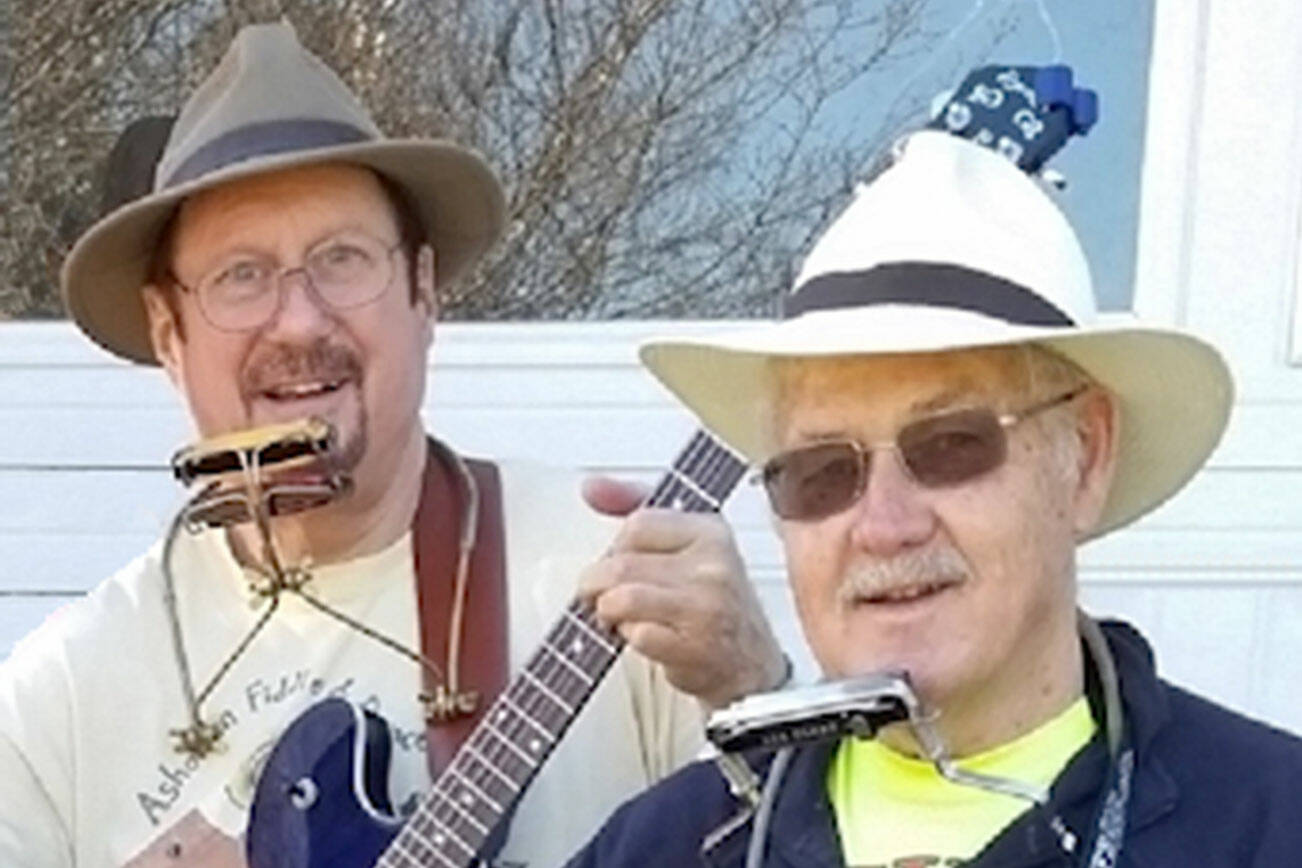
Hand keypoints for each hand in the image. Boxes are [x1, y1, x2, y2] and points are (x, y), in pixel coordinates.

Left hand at [578, 476, 785, 708]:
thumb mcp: (690, 546)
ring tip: (618, 618)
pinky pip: (636, 635)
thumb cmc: (716, 607)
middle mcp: (713, 565)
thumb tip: (592, 487)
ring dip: (608, 613)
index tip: (617, 564)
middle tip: (599, 597)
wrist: (753, 668)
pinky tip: (645, 639)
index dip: (614, 548)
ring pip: (621, 598)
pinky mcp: (695, 647)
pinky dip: (629, 639)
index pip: (637, 523)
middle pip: (620, 563)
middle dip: (596, 585)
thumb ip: (638, 508)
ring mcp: (706, 607)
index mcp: (710, 532)